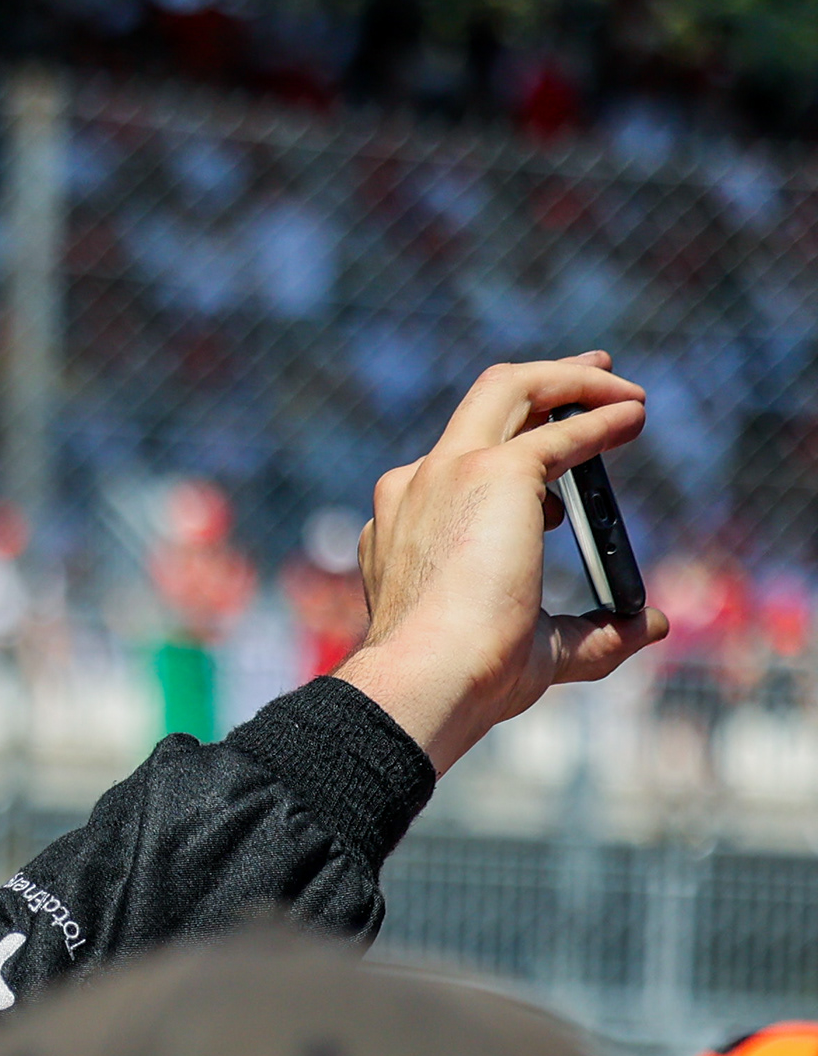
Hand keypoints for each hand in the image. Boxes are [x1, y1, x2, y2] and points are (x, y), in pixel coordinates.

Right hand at [340, 353, 668, 774]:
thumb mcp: (537, 649)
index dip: (515, 456)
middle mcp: (418, 488)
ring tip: (623, 388)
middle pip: (483, 406)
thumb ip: (592, 633)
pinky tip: (636, 417)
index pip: (458, 467)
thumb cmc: (467, 677)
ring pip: (510, 389)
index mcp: (405, 529)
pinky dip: (602, 417)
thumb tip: (649, 625)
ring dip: (573, 380)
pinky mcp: (493, 472)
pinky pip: (560, 430)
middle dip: (545, 383)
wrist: (429, 678)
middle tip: (594, 377)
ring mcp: (449, 473)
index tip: (557, 457)